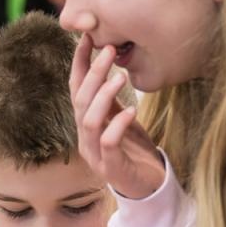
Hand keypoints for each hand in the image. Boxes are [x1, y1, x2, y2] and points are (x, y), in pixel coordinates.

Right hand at [70, 33, 165, 200]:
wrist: (150, 188)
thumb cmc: (135, 152)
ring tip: (121, 77)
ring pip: (89, 120)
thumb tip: (109, 65)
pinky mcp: (111, 169)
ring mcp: (95, 155)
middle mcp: (85, 138)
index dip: (79, 63)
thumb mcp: (122, 119)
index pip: (76, 88)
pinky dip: (118, 125)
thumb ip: (111, 99)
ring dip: (103, 96)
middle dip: (93, 73)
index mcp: (86, 123)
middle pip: (80, 100)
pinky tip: (131, 110)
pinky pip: (109, 144)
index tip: (87, 38)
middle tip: (109, 51)